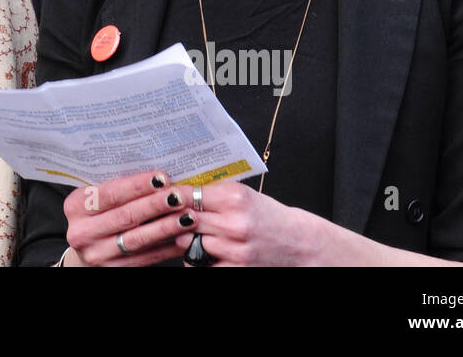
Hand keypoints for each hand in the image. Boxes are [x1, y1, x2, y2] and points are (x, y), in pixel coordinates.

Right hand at [60, 170, 194, 265]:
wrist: (85, 245)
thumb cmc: (96, 211)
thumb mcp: (95, 196)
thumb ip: (118, 188)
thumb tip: (158, 178)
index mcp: (76, 206)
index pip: (110, 193)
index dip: (138, 185)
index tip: (162, 178)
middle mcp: (82, 232)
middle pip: (125, 216)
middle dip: (155, 205)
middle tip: (179, 196)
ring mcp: (96, 254)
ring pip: (137, 240)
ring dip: (165, 228)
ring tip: (188, 217)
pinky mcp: (112, 270)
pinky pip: (145, 258)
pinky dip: (166, 248)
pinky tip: (182, 238)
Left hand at [172, 180, 315, 265]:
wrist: (299, 243)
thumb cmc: (268, 216)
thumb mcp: (244, 195)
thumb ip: (214, 194)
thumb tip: (177, 193)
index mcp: (236, 198)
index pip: (189, 194)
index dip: (172, 196)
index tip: (163, 196)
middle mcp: (235, 223)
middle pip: (185, 219)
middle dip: (176, 218)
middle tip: (170, 217)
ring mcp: (236, 249)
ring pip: (190, 243)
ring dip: (186, 239)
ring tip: (192, 234)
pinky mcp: (237, 269)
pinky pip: (201, 265)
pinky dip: (197, 260)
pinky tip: (202, 253)